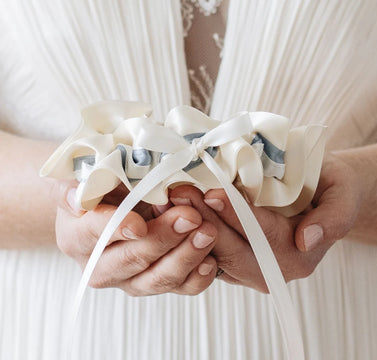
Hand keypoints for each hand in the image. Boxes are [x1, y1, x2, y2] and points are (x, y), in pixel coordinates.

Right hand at [54, 182, 217, 295]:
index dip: (116, 229)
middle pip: (132, 259)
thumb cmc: (102, 188)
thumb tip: (76, 198)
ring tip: (207, 233)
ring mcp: (131, 279)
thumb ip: (83, 185)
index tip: (138, 225)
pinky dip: (197, 278)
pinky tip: (210, 261)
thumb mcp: (87, 178)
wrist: (113, 206)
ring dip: (185, 257)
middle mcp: (101, 266)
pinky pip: (179, 288)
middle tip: (189, 217)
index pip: (93, 234)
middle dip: (163, 238)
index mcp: (77, 237)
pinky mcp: (157, 281)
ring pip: (157, 279)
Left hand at [168, 153, 360, 292]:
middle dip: (205, 220)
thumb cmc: (327, 187)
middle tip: (181, 193)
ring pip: (214, 253)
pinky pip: (207, 251)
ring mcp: (248, 268)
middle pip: (232, 250)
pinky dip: (188, 232)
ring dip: (190, 227)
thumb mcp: (342, 194)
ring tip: (171, 200)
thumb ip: (334, 218)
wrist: (316, 193)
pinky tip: (173, 210)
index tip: (213, 193)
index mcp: (299, 254)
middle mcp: (272, 270)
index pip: (264, 236)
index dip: (238, 215)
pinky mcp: (231, 261)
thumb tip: (306, 240)